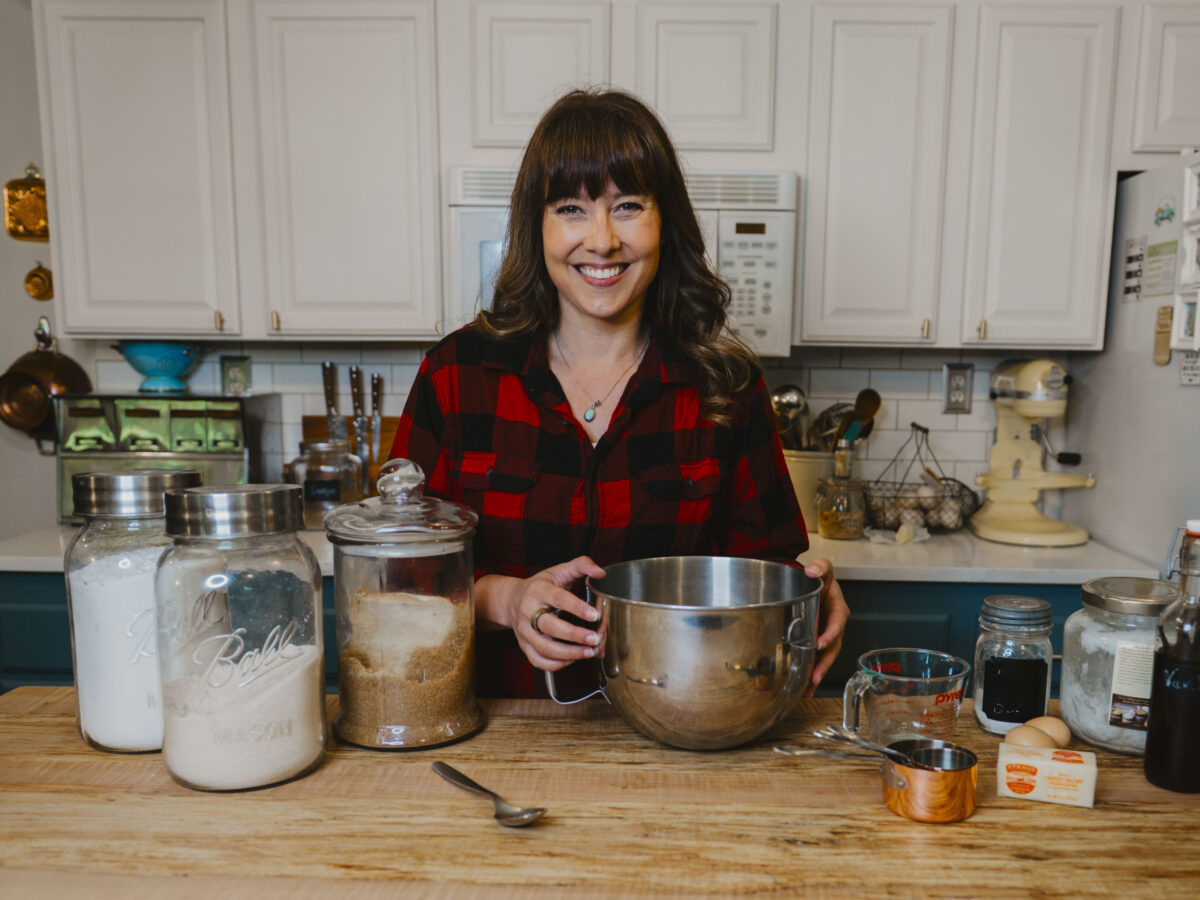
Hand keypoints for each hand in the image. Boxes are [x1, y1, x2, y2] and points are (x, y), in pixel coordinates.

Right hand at [477, 556, 606, 671]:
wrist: (511, 600)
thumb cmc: (540, 586)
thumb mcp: (558, 571)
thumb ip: (581, 565)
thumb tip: (600, 572)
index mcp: (538, 590)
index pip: (558, 599)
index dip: (577, 607)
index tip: (595, 615)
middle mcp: (528, 611)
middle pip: (550, 627)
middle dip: (575, 635)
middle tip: (595, 638)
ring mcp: (524, 631)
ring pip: (544, 648)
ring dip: (569, 653)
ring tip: (589, 652)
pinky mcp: (524, 646)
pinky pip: (538, 661)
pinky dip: (556, 664)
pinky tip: (572, 659)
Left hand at [802, 557, 848, 696]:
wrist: (810, 583)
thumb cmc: (820, 578)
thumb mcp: (822, 569)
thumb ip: (820, 567)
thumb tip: (812, 571)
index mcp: (839, 609)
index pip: (837, 623)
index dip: (830, 634)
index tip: (820, 643)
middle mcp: (834, 626)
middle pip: (832, 648)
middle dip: (824, 663)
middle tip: (814, 676)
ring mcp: (825, 636)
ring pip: (824, 658)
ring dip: (817, 673)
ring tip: (807, 688)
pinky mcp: (816, 643)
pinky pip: (815, 659)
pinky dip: (810, 673)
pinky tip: (802, 688)